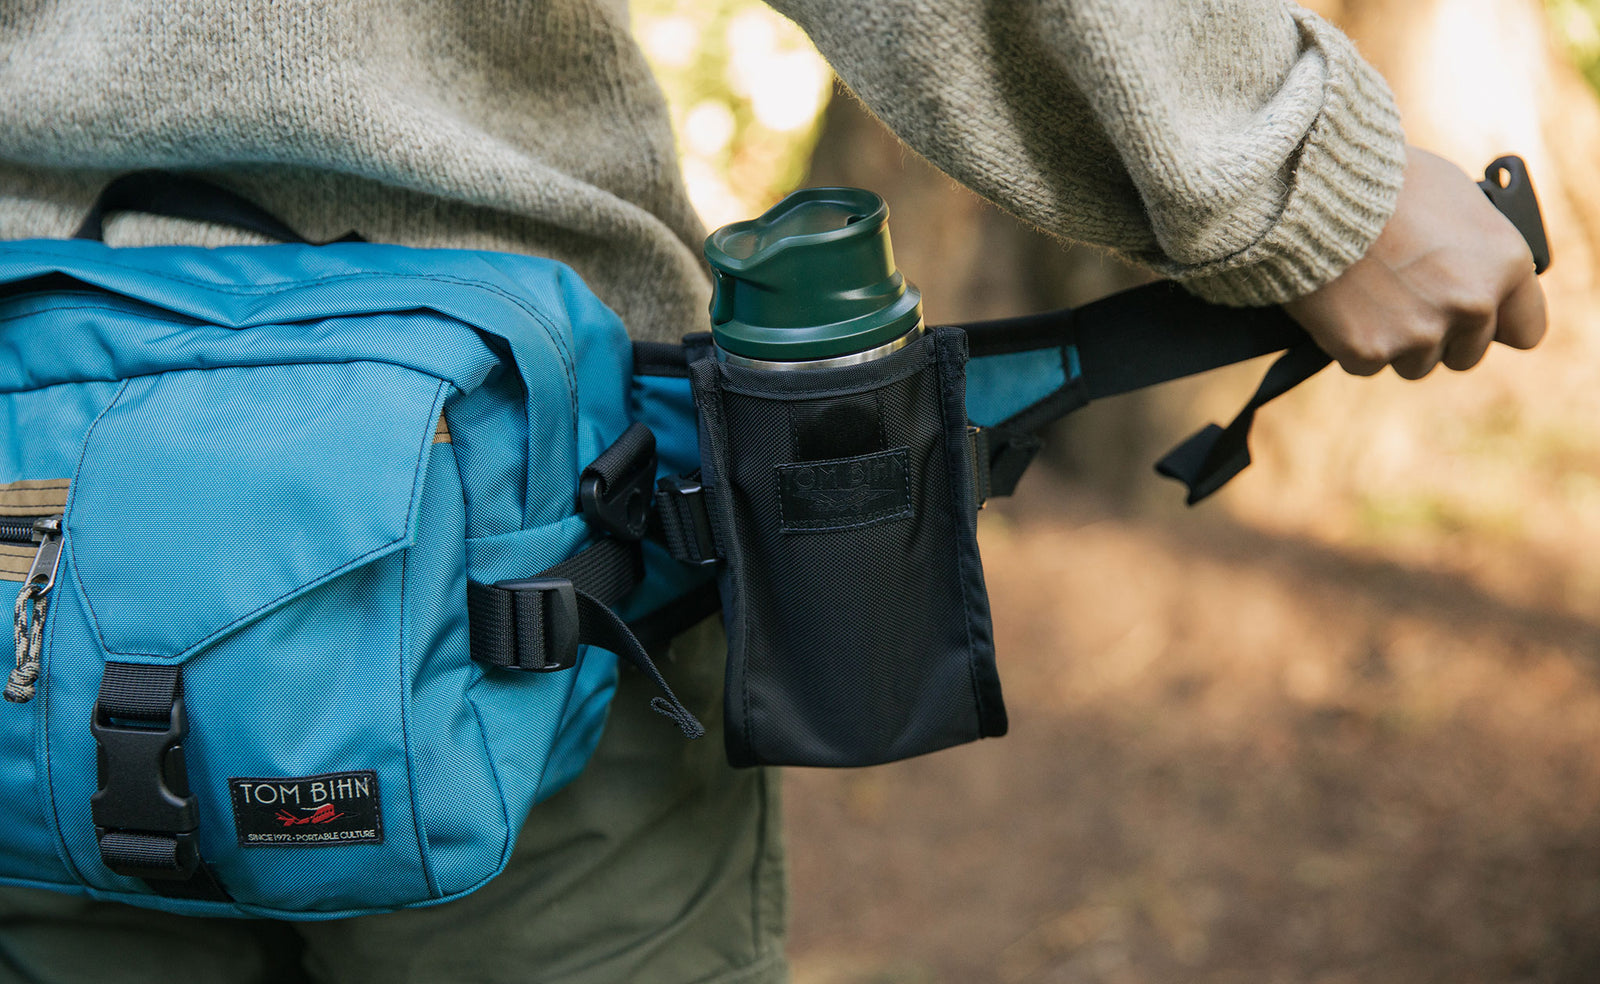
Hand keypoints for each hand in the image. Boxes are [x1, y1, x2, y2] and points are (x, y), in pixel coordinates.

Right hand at [1284, 146, 1546, 378]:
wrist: (1315, 188)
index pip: (1525, 330)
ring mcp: (1420, 333)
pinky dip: (1351, 342)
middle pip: (1466, 355)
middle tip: (1405, 298)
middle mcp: (1472, 305)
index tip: (1473, 318)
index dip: (1496, 323)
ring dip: (1395, 341)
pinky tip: (1340, 305)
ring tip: (1368, 295)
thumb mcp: (1455, 198)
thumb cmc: (1385, 180)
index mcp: (1506, 265)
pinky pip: (1365, 364)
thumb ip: (1477, 249)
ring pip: (1415, 365)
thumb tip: (1475, 272)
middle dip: (1439, 333)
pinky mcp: (1369, 350)